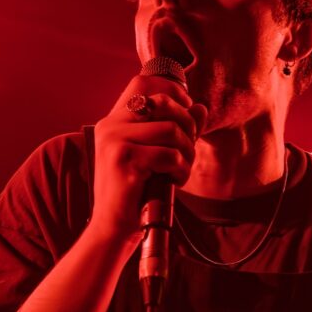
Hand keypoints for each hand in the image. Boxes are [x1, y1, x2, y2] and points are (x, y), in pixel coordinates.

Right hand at [91, 74, 207, 239]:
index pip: (144, 84)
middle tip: (187, 151)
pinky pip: (169, 154)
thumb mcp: (157, 156)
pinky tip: (173, 181)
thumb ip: (177, 130)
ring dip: (187, 154)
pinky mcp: (123, 159)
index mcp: (114, 121)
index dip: (175, 95)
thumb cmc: (136, 192)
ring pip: (171, 130)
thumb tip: (200, 107)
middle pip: (164, 103)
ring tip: (180, 171)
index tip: (188, 117)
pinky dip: (181, 170)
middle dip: (187, 126)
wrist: (113, 227)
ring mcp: (114, 140)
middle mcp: (110, 125)